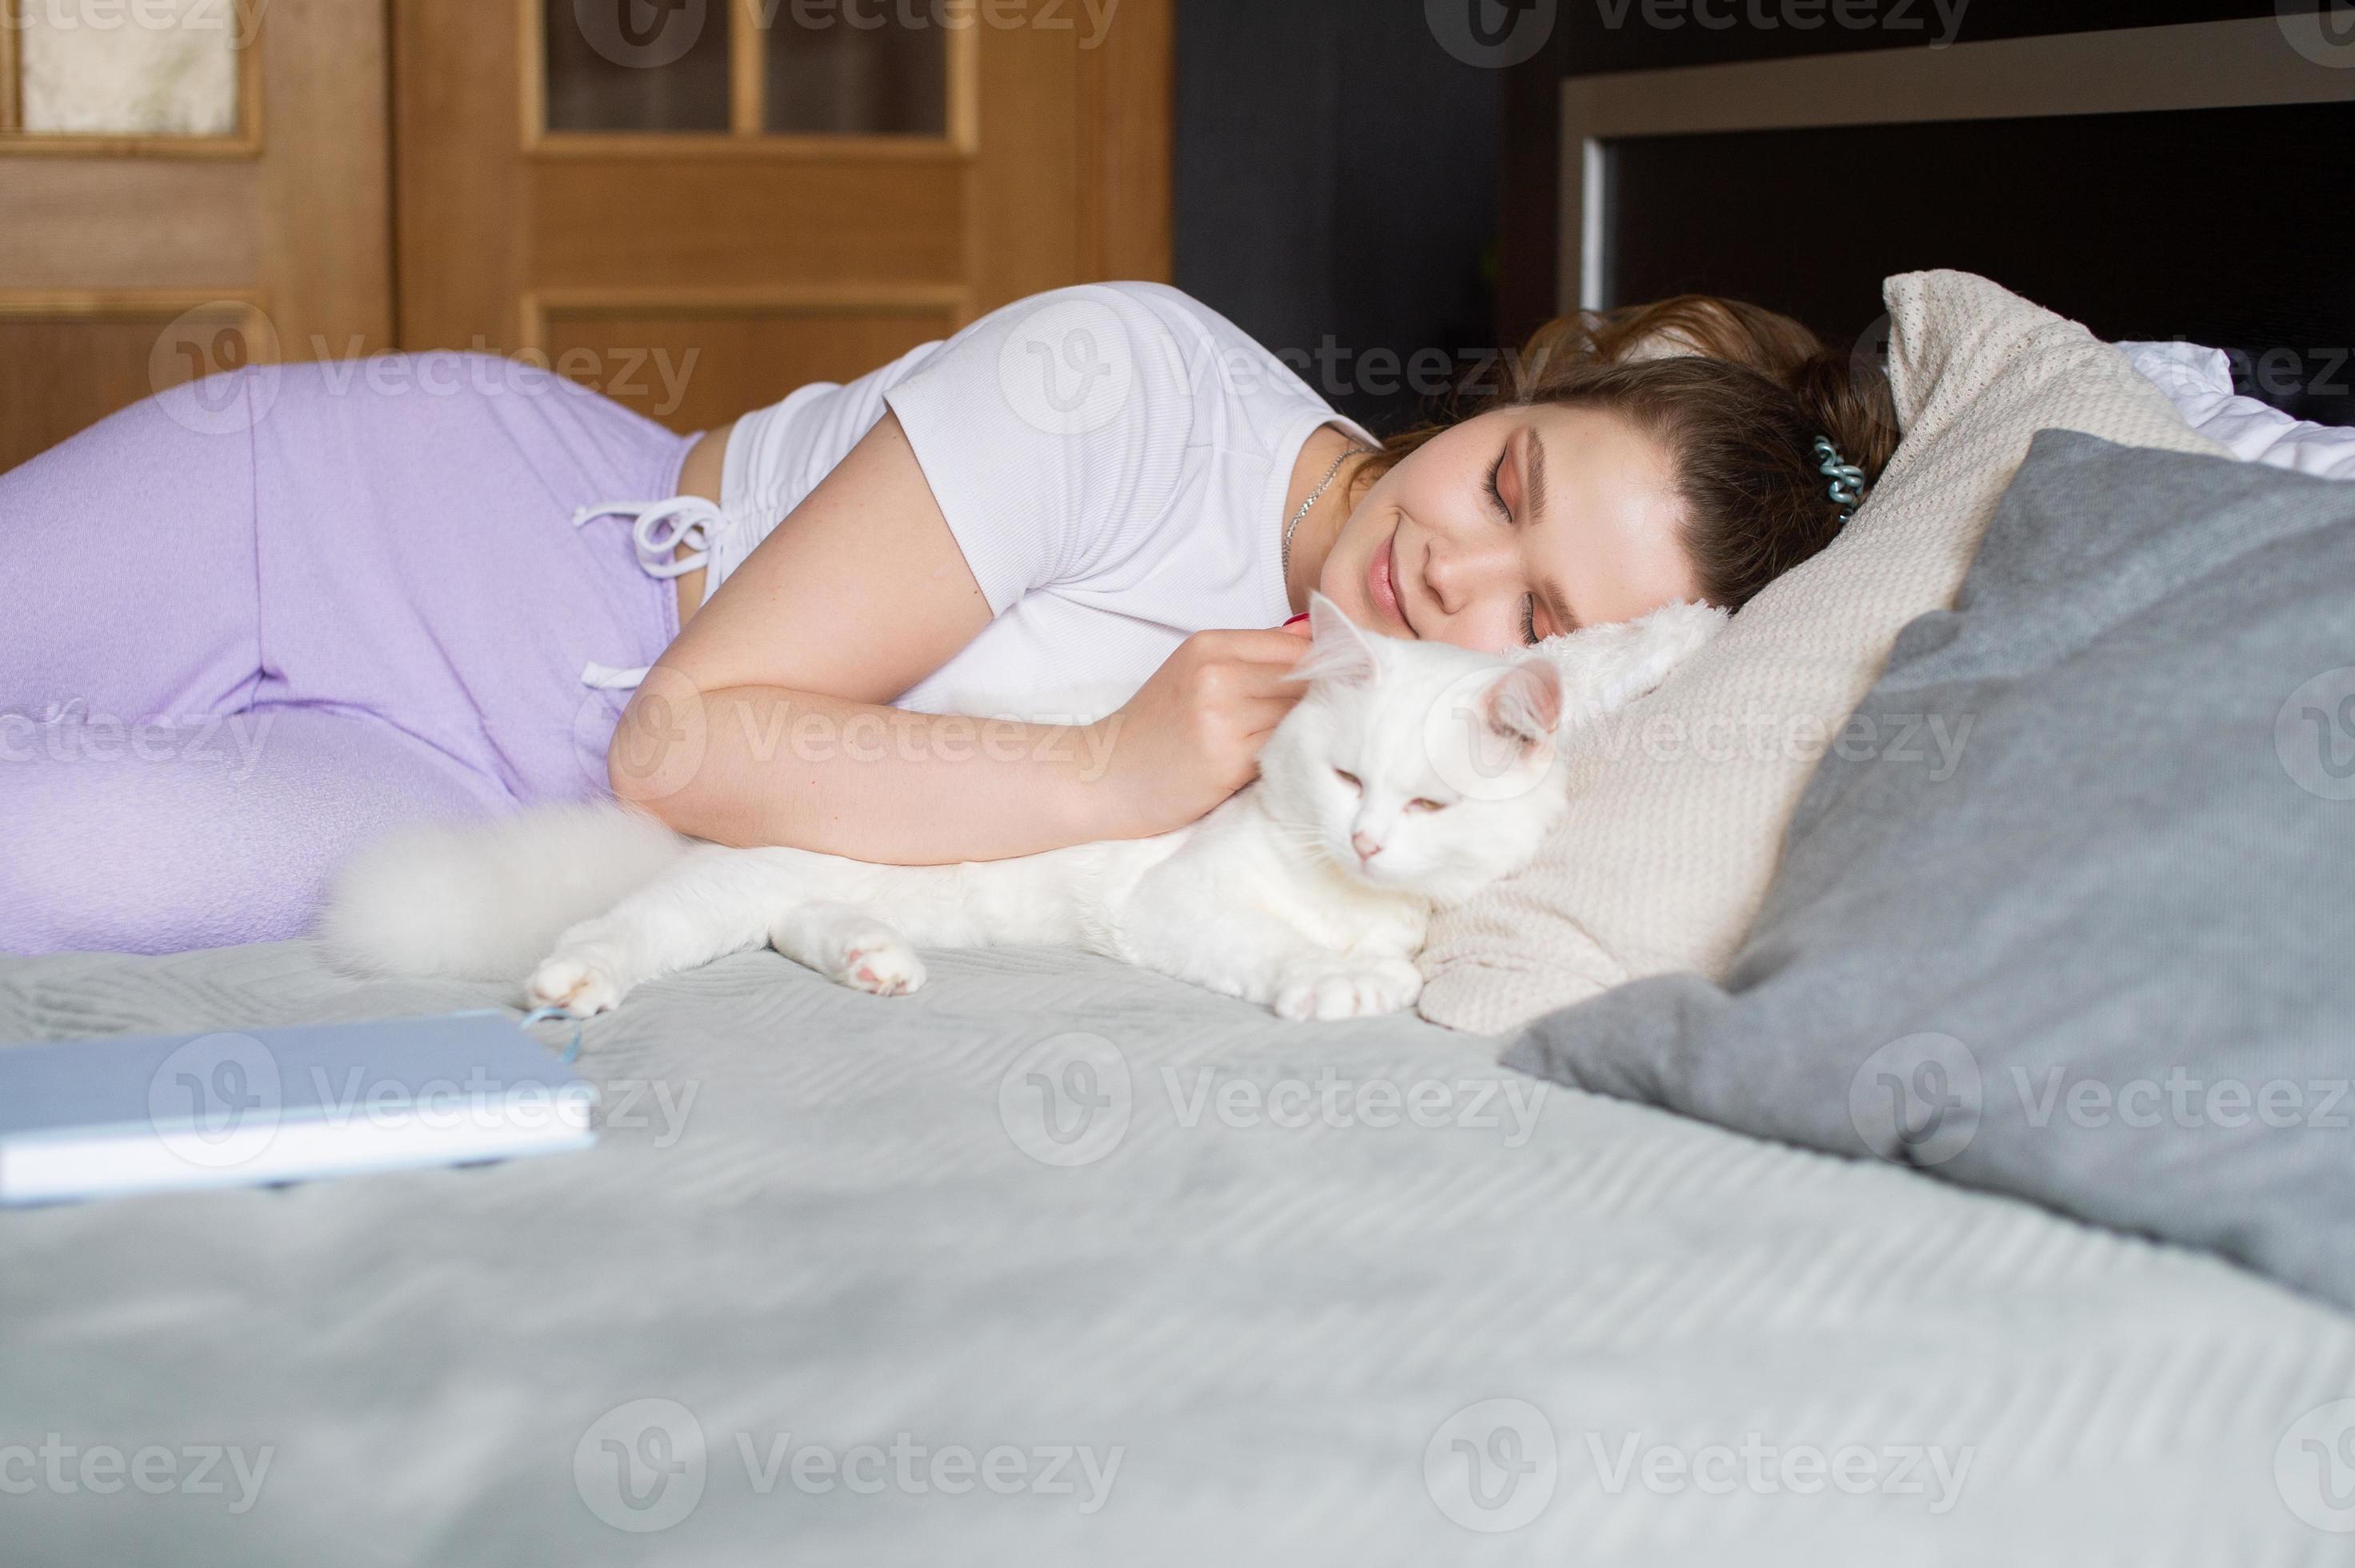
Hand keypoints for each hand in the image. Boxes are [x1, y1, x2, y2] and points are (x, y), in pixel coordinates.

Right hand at [1087, 628, 1313, 837]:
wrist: (1106, 777)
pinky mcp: (1229, 760)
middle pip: (1303, 681)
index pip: (1294, 646)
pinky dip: (1290, 754)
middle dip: (1318, 701)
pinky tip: (1278, 760)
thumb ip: (1253, 653)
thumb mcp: (1194, 672)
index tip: (1328, 689)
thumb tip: (1315, 637)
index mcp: (1208, 645)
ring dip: (1306, 729)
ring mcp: (1222, 718)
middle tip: (1316, 722)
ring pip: (1298, 715)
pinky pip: (1284, 748)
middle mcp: (1216, 675)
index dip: (1321, 669)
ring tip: (1295, 741)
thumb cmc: (1155, 728)